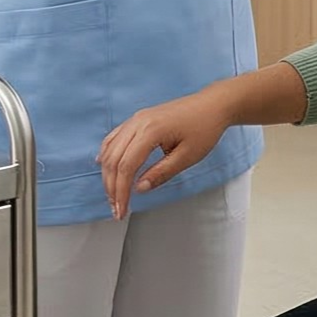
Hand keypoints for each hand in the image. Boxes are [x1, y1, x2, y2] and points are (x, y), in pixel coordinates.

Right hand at [97, 92, 230, 217]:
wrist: (212, 105)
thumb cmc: (205, 129)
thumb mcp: (187, 156)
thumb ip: (161, 173)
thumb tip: (139, 188)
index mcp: (150, 131)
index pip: (126, 166)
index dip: (121, 191)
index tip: (122, 211)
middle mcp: (138, 122)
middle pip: (114, 158)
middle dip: (111, 186)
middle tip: (116, 209)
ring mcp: (136, 118)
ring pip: (111, 148)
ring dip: (108, 173)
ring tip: (112, 194)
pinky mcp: (138, 119)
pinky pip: (115, 137)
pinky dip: (107, 153)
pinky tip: (104, 165)